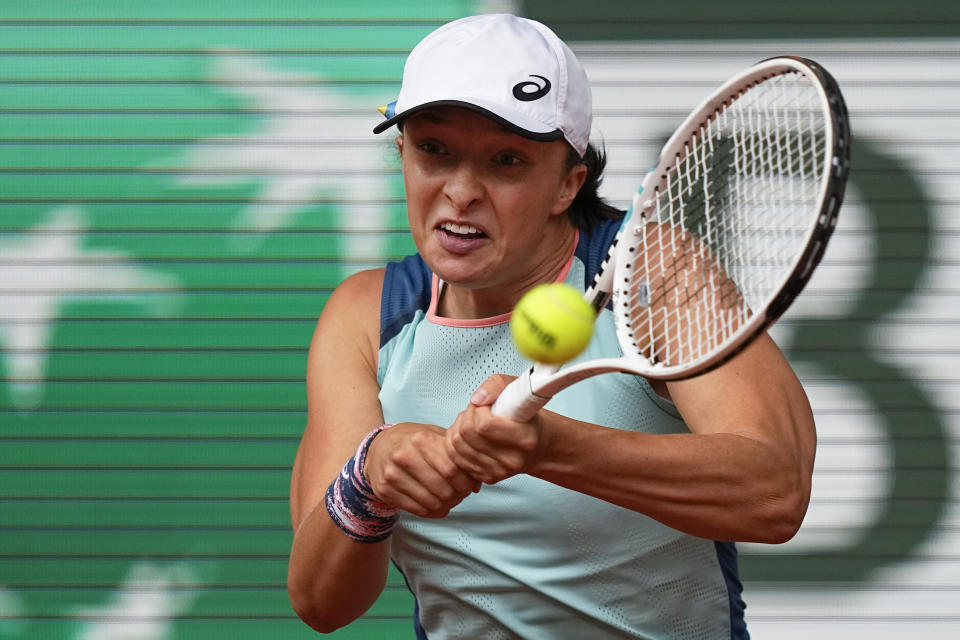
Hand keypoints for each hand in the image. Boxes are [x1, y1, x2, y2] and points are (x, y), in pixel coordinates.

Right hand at [362, 422, 480, 518]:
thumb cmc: (413, 441)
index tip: (469, 486)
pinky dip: (432, 512)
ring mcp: (392, 474)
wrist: (378, 447)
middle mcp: (404, 455)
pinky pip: (417, 510)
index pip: (452, 469)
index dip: (465, 482)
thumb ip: (457, 455)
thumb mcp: (435, 437)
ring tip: (449, 501)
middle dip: (457, 496)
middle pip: (442, 488)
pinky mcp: (385, 490)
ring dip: (445, 506)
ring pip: (430, 502)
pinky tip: (435, 505)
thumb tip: (477, 482)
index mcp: (421, 439)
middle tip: (460, 495)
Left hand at [445, 375, 546, 484]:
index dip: (477, 410)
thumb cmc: (527, 416)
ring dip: (458, 428)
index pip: (483, 425)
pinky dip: (456, 443)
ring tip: (473, 422)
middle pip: (466, 435)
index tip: (485, 405)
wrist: (538, 445)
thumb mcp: (518, 389)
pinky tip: (470, 436)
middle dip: (466, 417)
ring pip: (456, 446)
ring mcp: (499, 471)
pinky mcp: (487, 478)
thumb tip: (476, 399)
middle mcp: (513, 459)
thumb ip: (496, 385)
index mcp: (525, 438)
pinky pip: (456, 458)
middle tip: (477, 411)